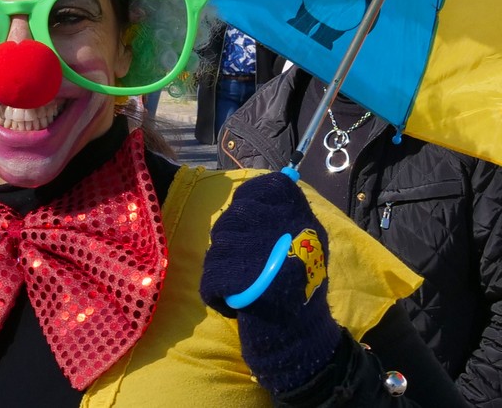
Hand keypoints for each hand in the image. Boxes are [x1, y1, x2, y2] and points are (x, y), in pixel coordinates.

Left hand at [199, 171, 340, 393]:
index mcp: (303, 220)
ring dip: (221, 266)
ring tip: (241, 283)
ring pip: (219, 247)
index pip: (267, 187)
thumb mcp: (305, 243)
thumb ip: (287, 212)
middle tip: (243, 263)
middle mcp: (287, 233)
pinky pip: (212, 276)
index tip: (246, 216)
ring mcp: (267, 258)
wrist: (302, 339)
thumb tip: (281, 176)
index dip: (248, 199)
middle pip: (234, 217)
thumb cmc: (298, 289)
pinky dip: (216, 291)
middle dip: (229, 239)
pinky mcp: (247, 285)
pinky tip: (234, 300)